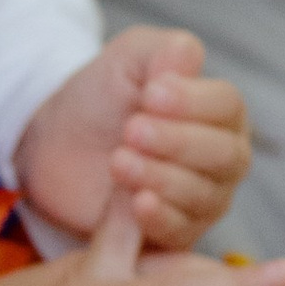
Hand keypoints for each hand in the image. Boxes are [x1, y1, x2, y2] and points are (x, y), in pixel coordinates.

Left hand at [16, 27, 251, 247]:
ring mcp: (205, 197)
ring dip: (160, 177)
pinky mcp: (177, 232)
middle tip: (131, 129)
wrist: (58, 144)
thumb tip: (188, 55)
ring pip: (203, 194)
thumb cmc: (102, 98)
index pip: (226, 106)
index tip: (150, 94)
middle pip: (225, 154)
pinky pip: (182, 231)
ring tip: (118, 160)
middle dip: (178, 142)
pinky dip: (161, 216)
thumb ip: (162, 52)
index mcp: (219, 110)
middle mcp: (223, 156)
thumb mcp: (127, 60)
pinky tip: (137, 202)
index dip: (192, 102)